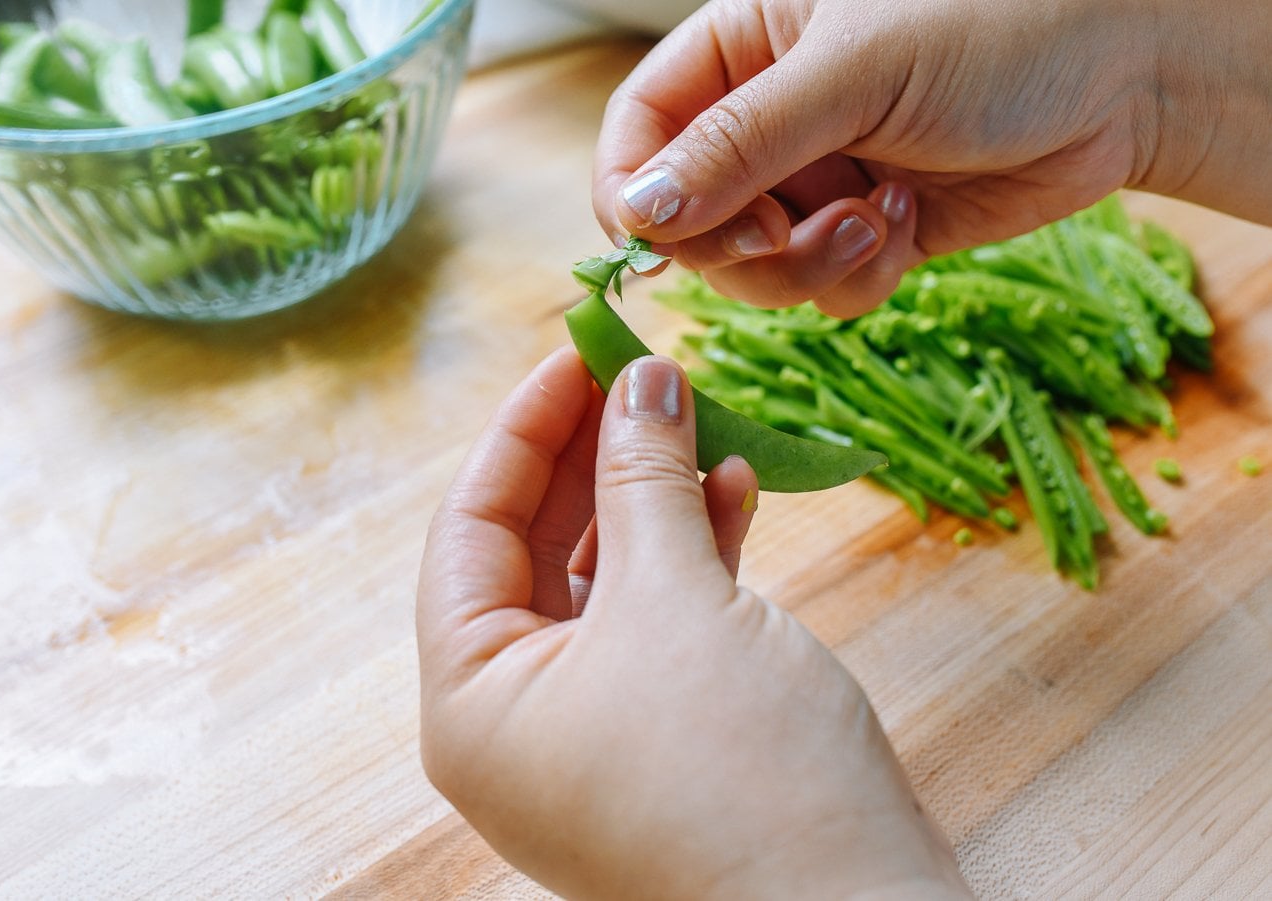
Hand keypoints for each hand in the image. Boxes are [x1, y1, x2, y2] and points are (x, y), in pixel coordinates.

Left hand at [417, 347, 970, 898]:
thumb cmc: (737, 769)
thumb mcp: (675, 599)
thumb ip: (646, 480)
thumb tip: (640, 381)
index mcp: (473, 699)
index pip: (471, 528)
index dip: (526, 430)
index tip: (579, 352)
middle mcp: (518, 720)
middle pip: (538, 549)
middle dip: (593, 453)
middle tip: (642, 373)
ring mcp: (593, 733)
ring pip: (608, 580)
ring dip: (652, 495)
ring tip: (697, 417)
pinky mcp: (666, 738)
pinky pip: (662, 623)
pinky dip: (695, 554)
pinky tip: (736, 491)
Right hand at [594, 0, 1271, 316]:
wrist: (1128, 75)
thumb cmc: (1001, 24)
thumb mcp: (855, 71)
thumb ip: (740, 143)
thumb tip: (641, 211)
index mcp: (743, 48)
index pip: (640, 129)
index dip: (634, 192)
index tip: (656, 239)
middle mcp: (769, 119)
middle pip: (690, 218)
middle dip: (739, 244)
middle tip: (789, 232)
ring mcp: (816, 180)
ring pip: (754, 270)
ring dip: (810, 264)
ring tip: (878, 219)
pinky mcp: (866, 233)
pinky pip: (822, 292)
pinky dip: (860, 277)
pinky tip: (910, 222)